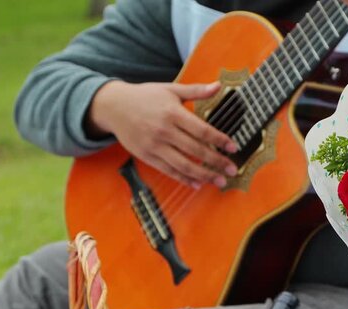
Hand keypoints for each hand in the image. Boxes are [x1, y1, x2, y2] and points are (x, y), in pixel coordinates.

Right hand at [87, 81, 237, 188]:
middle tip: (233, 170)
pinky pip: (168, 171)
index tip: (234, 148)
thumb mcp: (170, 89)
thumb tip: (218, 86)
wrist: (113, 106)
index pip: (202, 130)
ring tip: (219, 182)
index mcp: (173, 112)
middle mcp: (164, 131)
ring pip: (183, 165)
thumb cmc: (145, 96)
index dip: (219, 140)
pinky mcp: (146, 156)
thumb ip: (196, 90)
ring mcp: (154, 145)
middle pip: (196, 150)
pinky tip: (197, 184)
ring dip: (204, 175)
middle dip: (217, 162)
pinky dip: (184, 179)